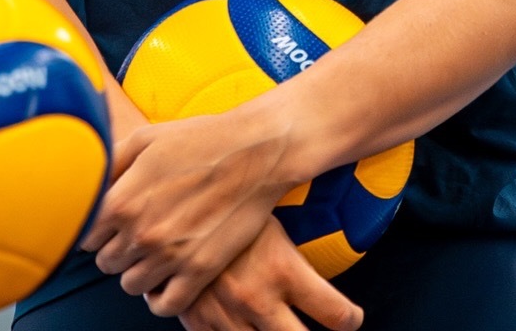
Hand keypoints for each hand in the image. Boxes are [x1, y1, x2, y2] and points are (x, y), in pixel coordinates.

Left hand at [84, 104, 297, 314]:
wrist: (254, 151)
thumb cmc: (200, 138)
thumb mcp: (146, 138)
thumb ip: (110, 165)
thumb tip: (88, 186)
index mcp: (123, 200)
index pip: (85, 236)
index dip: (96, 227)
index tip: (110, 221)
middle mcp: (141, 233)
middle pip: (106, 262)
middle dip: (116, 247)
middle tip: (137, 230)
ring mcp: (171, 256)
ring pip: (131, 284)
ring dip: (137, 269)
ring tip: (154, 250)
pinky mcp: (200, 270)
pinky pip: (165, 305)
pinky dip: (160, 296)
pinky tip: (166, 277)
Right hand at [179, 219, 361, 330]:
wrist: (164, 203)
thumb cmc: (222, 198)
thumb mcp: (264, 215)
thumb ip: (287, 241)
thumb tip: (317, 237)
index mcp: (282, 269)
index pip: (335, 313)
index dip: (349, 318)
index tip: (351, 318)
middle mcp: (258, 299)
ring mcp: (227, 316)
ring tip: (276, 323)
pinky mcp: (198, 323)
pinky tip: (241, 326)